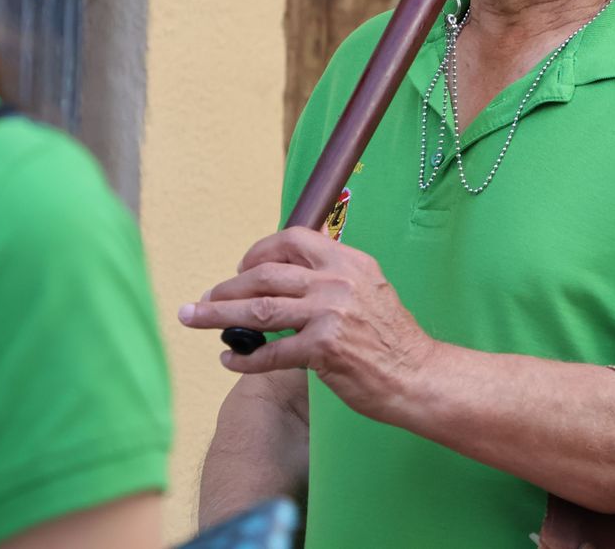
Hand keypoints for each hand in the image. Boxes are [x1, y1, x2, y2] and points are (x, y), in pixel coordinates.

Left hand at [178, 228, 429, 426]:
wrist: (419, 374)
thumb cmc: (393, 339)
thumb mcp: (370, 291)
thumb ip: (334, 280)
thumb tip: (287, 282)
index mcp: (349, 263)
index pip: (293, 240)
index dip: (259, 252)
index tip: (241, 267)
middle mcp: (338, 281)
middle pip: (265, 275)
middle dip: (226, 287)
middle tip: (204, 299)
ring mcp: (330, 314)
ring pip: (258, 309)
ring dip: (218, 314)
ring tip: (194, 318)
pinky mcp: (323, 349)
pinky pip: (270, 353)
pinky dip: (244, 358)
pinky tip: (230, 360)